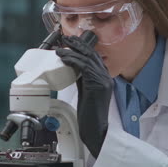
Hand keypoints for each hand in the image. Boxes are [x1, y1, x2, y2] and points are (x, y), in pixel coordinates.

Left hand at [56, 35, 112, 157]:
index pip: (94, 57)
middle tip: (66, 38)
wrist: (96, 128)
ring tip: (61, 47)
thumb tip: (72, 68)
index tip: (72, 42)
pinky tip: (64, 57)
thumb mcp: (85, 91)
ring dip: (72, 51)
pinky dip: (73, 60)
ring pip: (87, 59)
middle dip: (78, 44)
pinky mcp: (98, 85)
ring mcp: (104, 80)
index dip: (83, 48)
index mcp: (105, 78)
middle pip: (92, 54)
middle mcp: (106, 77)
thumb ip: (82, 79)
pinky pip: (84, 67)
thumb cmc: (90, 114)